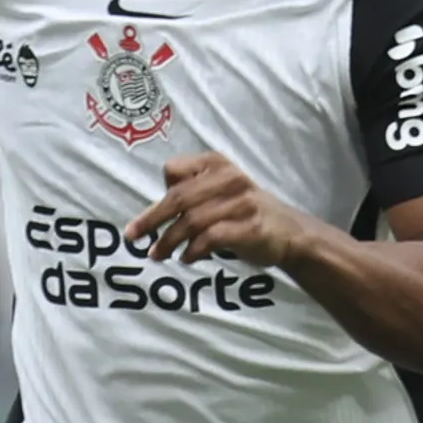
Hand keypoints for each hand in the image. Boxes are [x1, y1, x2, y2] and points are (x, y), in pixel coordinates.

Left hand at [126, 153, 314, 268]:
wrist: (289, 232)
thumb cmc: (243, 212)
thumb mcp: (218, 191)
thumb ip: (189, 194)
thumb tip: (150, 214)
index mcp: (216, 164)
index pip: (174, 169)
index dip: (160, 191)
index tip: (152, 215)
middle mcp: (229, 177)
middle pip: (178, 197)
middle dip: (152, 219)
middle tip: (133, 237)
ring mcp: (241, 201)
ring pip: (192, 220)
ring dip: (169, 241)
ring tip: (157, 255)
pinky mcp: (250, 226)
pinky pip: (212, 238)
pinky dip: (193, 250)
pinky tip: (186, 258)